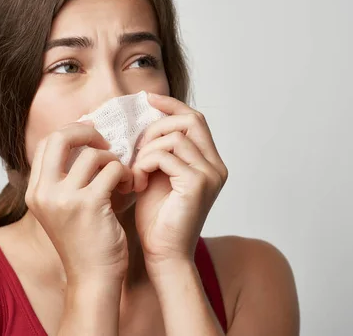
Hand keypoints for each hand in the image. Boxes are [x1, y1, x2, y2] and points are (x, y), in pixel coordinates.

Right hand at [25, 121, 133, 281]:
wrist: (93, 278)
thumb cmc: (86, 241)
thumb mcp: (65, 207)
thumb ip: (67, 177)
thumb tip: (83, 137)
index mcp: (35, 192)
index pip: (47, 143)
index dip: (72, 132)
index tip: (92, 135)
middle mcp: (44, 193)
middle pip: (61, 137)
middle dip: (87, 132)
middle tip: (106, 143)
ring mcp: (64, 199)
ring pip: (93, 154)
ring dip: (114, 161)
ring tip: (121, 177)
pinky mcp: (89, 205)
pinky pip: (112, 170)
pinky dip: (125, 174)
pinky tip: (128, 187)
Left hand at [131, 93, 228, 268]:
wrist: (164, 254)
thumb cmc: (158, 219)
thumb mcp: (157, 175)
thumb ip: (158, 149)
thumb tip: (144, 118)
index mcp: (209, 162)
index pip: (195, 119)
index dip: (171, 105)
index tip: (147, 99)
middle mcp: (216, 166)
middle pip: (190, 120)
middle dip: (157, 126)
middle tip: (137, 149)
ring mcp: (210, 174)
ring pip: (174, 137)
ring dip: (146, 150)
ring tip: (135, 172)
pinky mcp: (198, 184)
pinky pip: (166, 155)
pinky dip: (145, 164)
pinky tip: (137, 182)